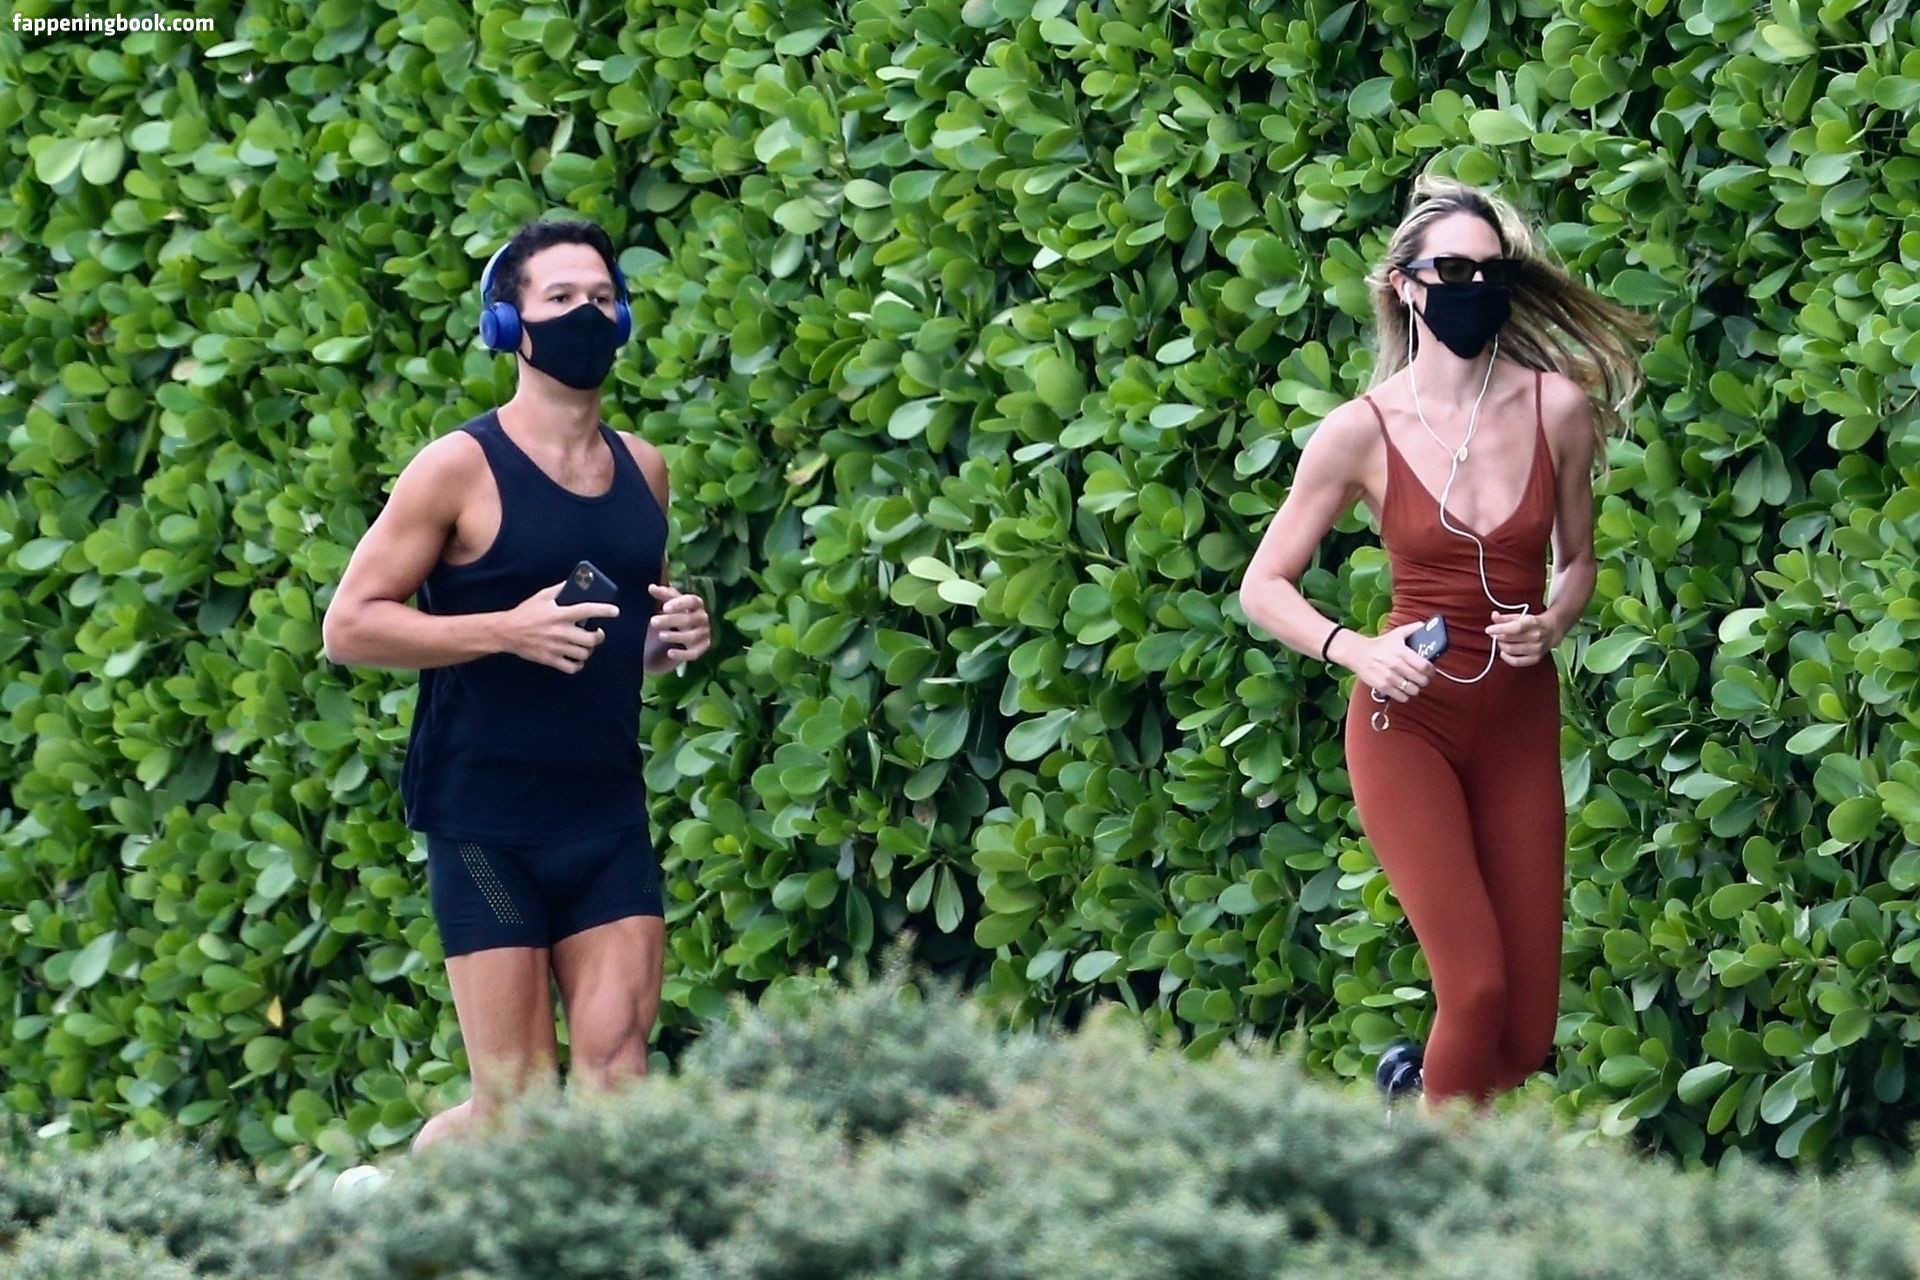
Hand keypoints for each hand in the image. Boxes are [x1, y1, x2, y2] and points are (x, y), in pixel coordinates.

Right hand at [499, 582, 618, 674]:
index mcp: (560, 614)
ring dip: (588, 650)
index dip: (604, 610)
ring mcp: (556, 647)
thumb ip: (560, 589)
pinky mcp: (550, 660)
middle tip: (597, 633)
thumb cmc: (525, 613)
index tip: (615, 611)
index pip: (588, 610)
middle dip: (599, 636)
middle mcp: (560, 631)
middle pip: (591, 639)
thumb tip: (575, 582)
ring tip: (585, 645)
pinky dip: (578, 665)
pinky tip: (577, 659)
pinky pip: (572, 667)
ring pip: (584, 654)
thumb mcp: (542, 596)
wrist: (506, 632)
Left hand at [648, 581, 711, 663]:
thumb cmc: (675, 614)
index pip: (691, 601)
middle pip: (689, 619)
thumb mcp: (668, 604)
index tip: (664, 608)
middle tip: (653, 621)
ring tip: (660, 635)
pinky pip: (693, 653)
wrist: (679, 636)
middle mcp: (702, 618)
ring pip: (692, 636)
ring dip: (676, 636)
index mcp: (696, 604)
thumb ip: (662, 595)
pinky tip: (670, 653)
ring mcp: (703, 634)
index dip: (679, 604)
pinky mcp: (701, 649)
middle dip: (671, 620)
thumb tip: (651, 587)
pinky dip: (682, 654)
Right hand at [1335, 620, 1432, 702]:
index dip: (1431, 671)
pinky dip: (1405, 696)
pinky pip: (1401, 697)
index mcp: (1402, 652)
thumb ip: (1413, 629)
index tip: (1430, 672)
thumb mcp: (1397, 633)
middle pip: (1421, 680)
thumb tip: (1426, 626)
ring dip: (1415, 689)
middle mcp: (1397, 665)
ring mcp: (1389, 677)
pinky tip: (1403, 690)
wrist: (1358, 653)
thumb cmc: (1379, 645)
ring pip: (1413, 690)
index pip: (1425, 666)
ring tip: (1412, 684)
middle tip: (1422, 679)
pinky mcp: (1383, 686)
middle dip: (1424, 680)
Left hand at [1487, 611, 1553, 665]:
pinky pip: (1516, 662)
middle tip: (1496, 634)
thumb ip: (1505, 618)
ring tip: (1502, 641)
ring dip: (1501, 645)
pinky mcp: (1535, 659)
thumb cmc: (1533, 623)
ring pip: (1511, 650)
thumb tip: (1494, 616)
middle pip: (1510, 639)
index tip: (1489, 630)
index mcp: (1532, 623)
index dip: (1499, 629)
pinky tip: (1504, 652)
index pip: (1514, 628)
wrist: (1551, 631)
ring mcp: (1536, 649)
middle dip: (1498, 637)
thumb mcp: (1520, 616)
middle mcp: (1536, 637)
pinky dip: (1506, 657)